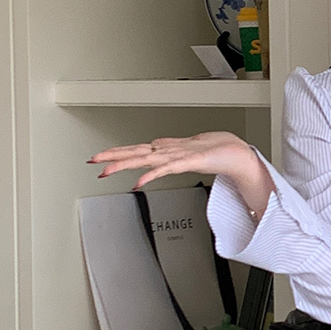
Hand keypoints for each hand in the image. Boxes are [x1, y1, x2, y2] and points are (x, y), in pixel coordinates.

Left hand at [89, 132, 274, 219]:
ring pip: (144, 159)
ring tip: (106, 170)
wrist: (237, 153)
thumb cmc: (217, 151)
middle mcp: (168, 151)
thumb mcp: (186, 153)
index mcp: (167, 149)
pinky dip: (150, 175)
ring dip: (123, 164)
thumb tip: (155, 147)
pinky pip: (165, 170)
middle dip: (112, 156)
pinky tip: (138, 182)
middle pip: (135, 152)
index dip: (118, 152)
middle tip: (93, 160)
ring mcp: (176, 155)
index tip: (100, 157)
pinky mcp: (187, 162)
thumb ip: (171, 152)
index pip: (137, 150)